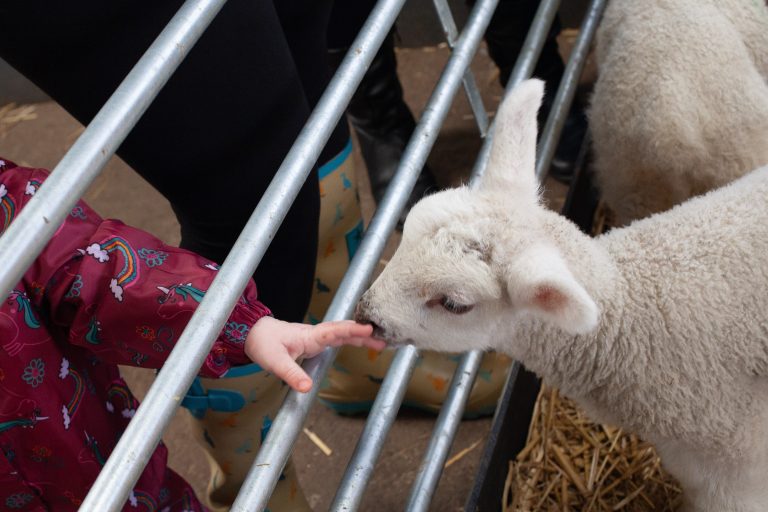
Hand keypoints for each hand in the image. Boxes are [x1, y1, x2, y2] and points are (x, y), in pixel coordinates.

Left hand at [244, 317, 385, 392]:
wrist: (254, 334)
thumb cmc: (264, 344)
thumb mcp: (275, 362)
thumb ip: (292, 375)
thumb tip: (307, 389)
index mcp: (310, 336)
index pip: (335, 331)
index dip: (352, 329)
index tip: (369, 329)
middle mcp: (316, 333)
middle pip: (344, 330)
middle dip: (364, 333)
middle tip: (384, 339)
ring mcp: (317, 336)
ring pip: (343, 332)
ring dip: (360, 335)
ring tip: (380, 341)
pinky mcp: (315, 340)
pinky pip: (338, 336)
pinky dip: (351, 336)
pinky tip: (360, 340)